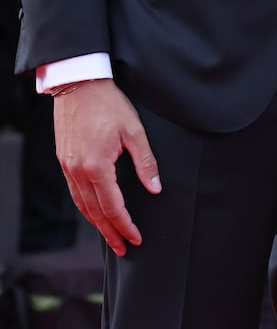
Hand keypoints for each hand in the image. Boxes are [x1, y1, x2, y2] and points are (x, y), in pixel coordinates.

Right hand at [53, 79, 160, 255]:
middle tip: (123, 248)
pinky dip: (86, 207)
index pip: (113, 207)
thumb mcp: (134, 130)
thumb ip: (145, 162)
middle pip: (95, 212)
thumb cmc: (109, 104)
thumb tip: (155, 189)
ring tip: (110, 236)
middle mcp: (78, 171)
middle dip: (110, 233)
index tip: (136, 238)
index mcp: (97, 166)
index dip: (125, 225)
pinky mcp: (64, 160)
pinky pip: (75, 193)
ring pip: (82, 205)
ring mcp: (68, 167)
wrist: (79, 84)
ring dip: (97, 224)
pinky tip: (95, 211)